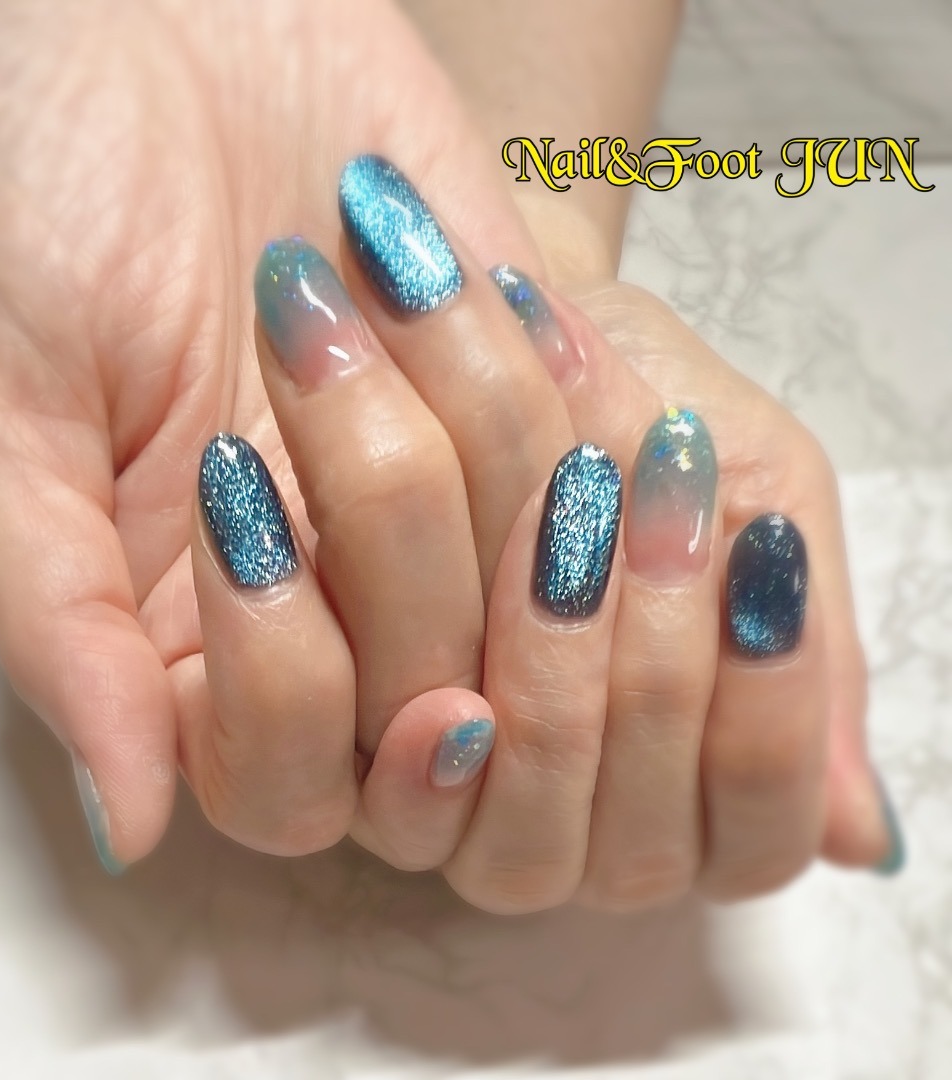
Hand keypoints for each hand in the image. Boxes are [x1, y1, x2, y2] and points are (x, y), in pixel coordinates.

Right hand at [0, 0, 563, 866]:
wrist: (151, 4)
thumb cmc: (27, 178)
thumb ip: (59, 623)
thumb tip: (124, 827)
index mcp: (187, 628)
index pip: (283, 776)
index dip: (297, 693)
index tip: (255, 508)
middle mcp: (331, 599)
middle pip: (438, 695)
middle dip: (392, 511)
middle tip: (303, 324)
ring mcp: (444, 512)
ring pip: (544, 593)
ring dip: (482, 423)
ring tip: (391, 269)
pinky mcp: (524, 411)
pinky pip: (611, 479)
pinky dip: (580, 391)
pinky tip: (514, 288)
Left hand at [267, 213, 891, 912]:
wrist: (493, 312)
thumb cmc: (628, 401)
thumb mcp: (753, 484)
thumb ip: (802, 648)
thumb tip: (863, 837)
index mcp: (672, 784)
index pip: (749, 831)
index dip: (762, 707)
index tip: (750, 540)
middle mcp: (551, 823)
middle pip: (617, 845)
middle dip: (632, 659)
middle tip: (613, 482)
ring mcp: (424, 808)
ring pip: (492, 829)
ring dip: (524, 652)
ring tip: (538, 485)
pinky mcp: (294, 764)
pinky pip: (292, 780)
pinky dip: (307, 649)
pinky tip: (311, 519)